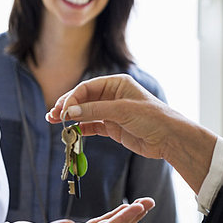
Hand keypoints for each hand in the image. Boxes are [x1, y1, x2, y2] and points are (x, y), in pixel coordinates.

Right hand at [47, 74, 182, 159]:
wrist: (170, 139)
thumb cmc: (152, 117)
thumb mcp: (122, 111)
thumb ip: (94, 111)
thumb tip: (68, 112)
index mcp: (116, 83)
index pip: (86, 88)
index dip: (72, 98)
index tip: (62, 110)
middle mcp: (111, 95)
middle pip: (83, 99)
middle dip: (67, 107)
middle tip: (52, 116)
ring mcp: (111, 111)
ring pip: (85, 113)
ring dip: (70, 118)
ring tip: (54, 123)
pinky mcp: (112, 127)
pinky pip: (91, 126)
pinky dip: (80, 128)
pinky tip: (70, 132)